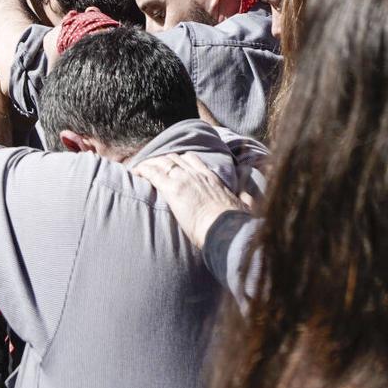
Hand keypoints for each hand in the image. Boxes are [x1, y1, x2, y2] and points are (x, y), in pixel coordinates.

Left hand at [134, 152, 250, 249]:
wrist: (225, 229)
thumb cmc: (235, 223)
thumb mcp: (244, 206)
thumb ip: (246, 197)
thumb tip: (251, 195)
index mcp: (212, 178)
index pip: (193, 160)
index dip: (182, 160)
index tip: (174, 162)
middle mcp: (196, 174)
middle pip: (175, 159)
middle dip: (163, 161)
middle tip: (153, 165)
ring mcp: (184, 179)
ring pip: (162, 163)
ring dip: (151, 164)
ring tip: (141, 168)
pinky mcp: (172, 189)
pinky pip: (153, 173)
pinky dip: (143, 169)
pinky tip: (135, 171)